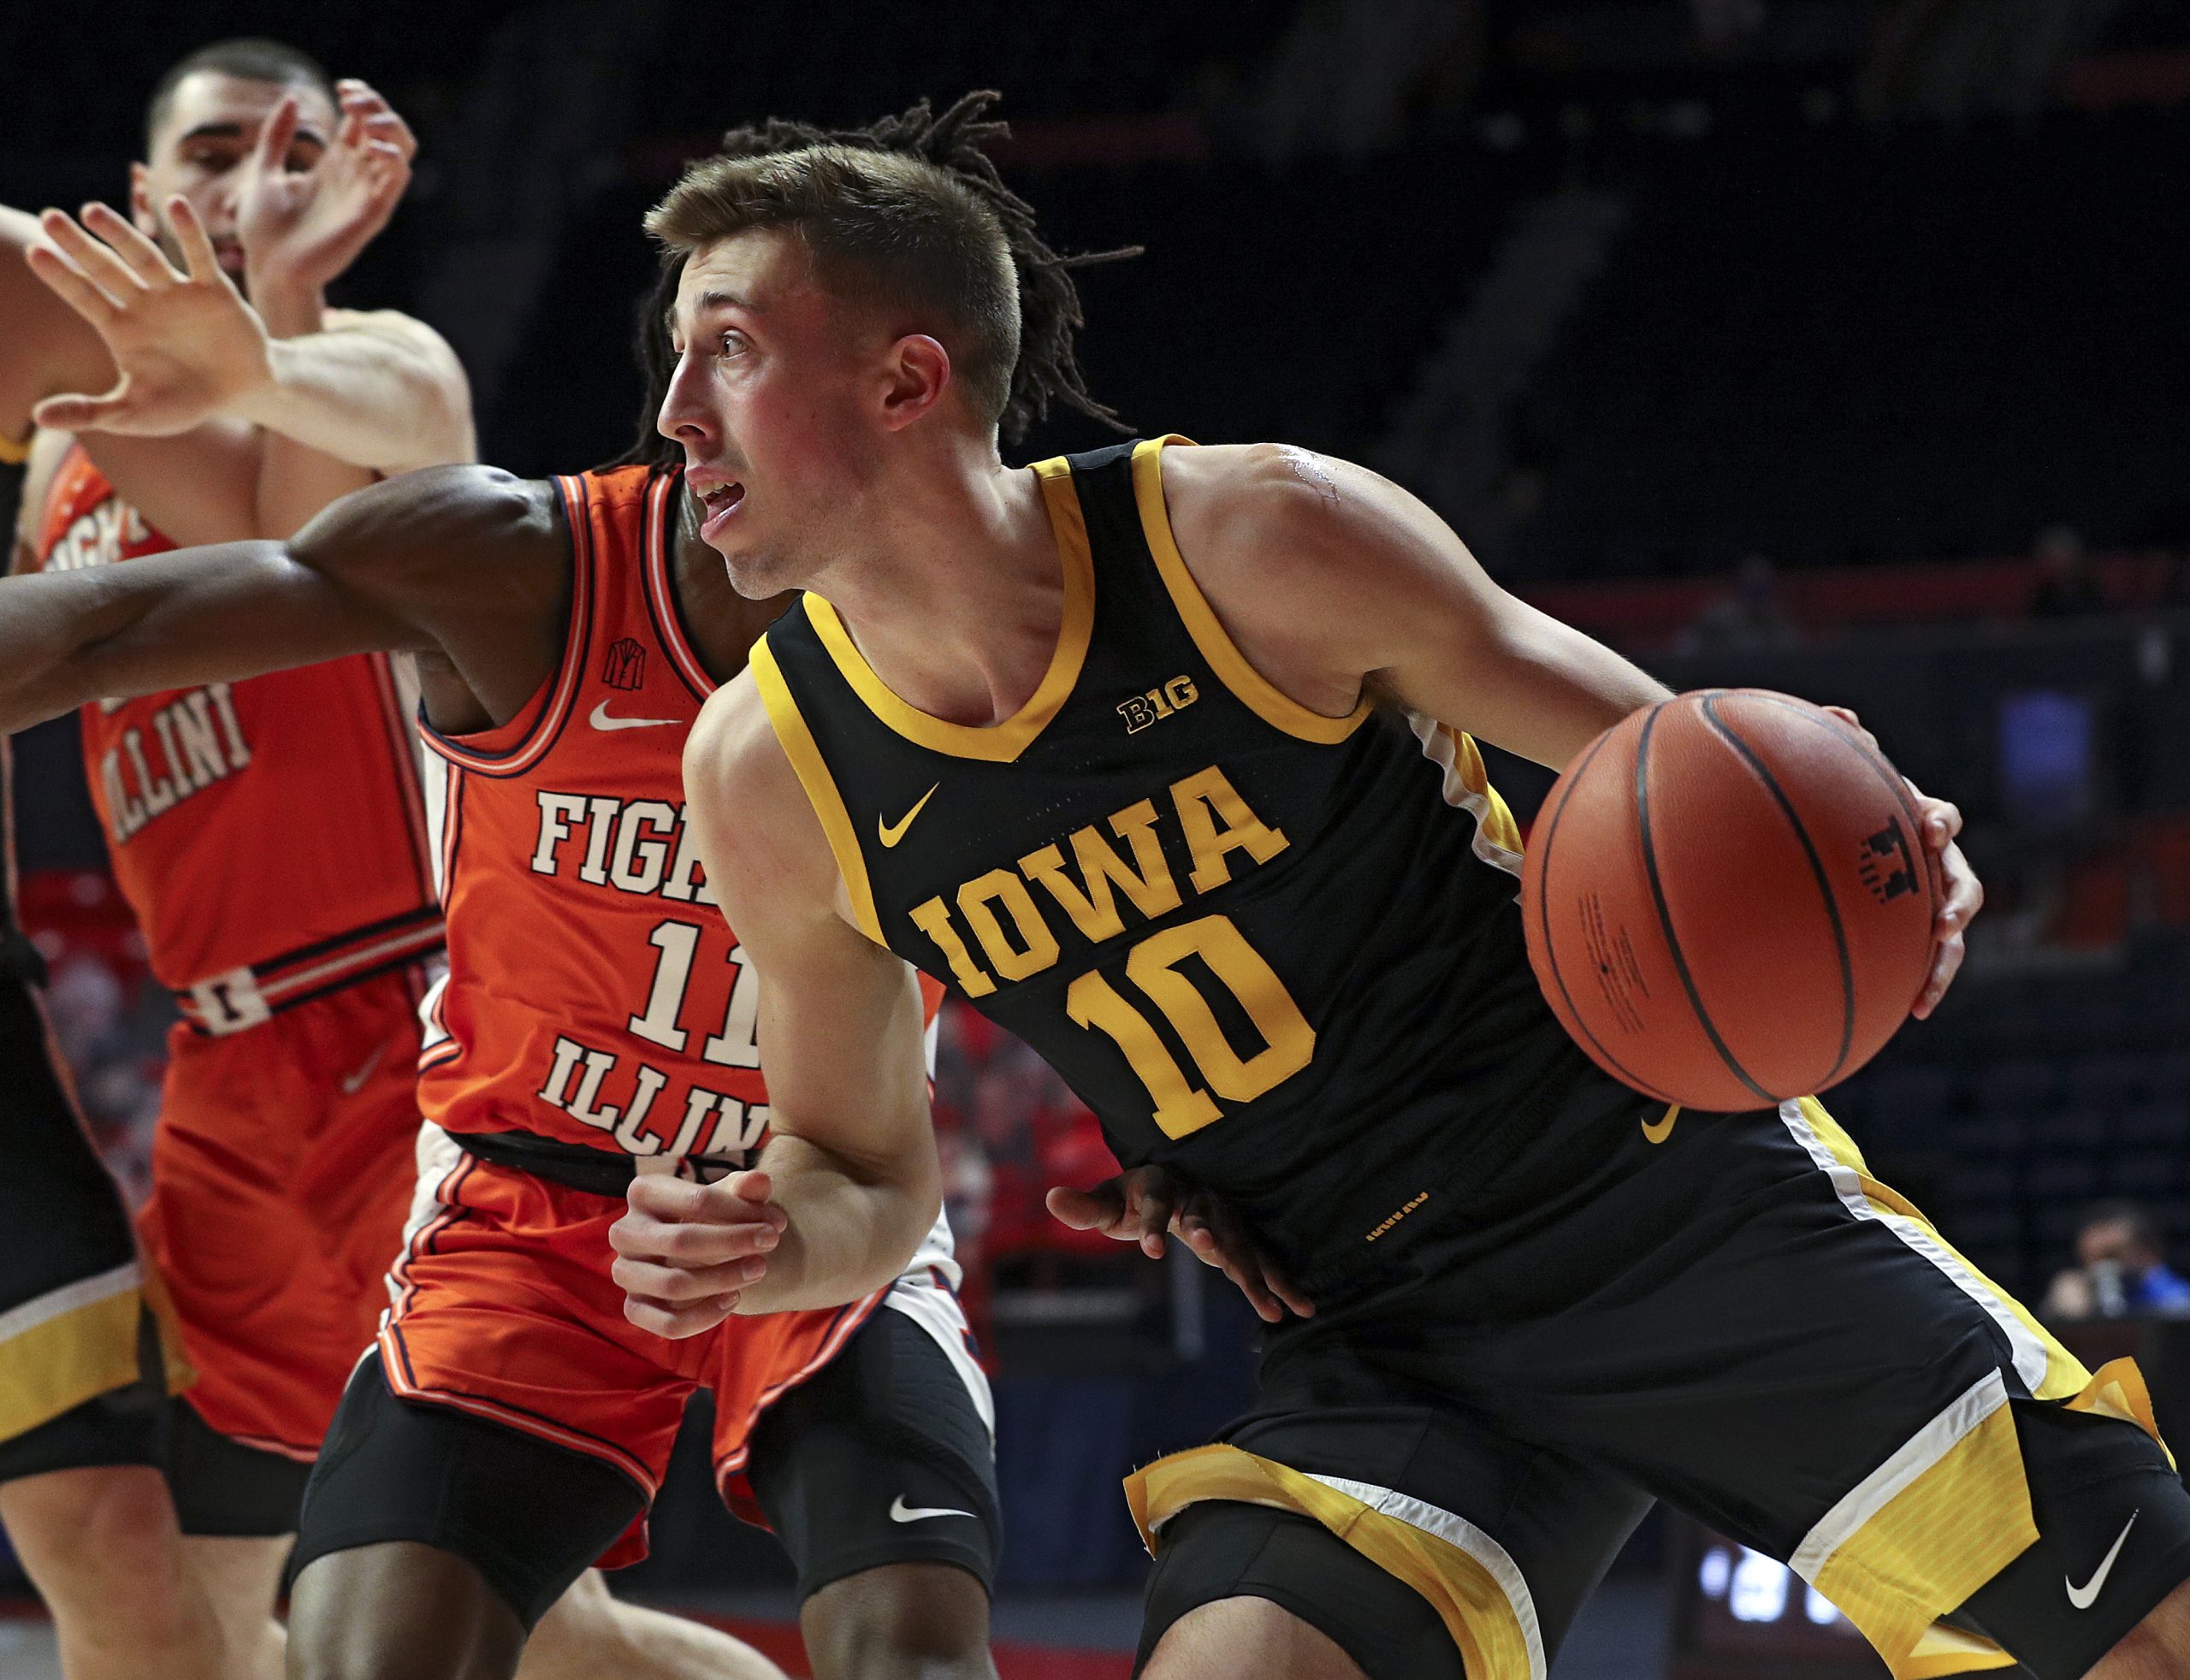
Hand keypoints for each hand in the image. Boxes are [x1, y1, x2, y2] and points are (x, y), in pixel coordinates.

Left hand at [25, 199, 272, 434]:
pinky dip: (189, 231)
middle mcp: (144, 303)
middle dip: (80, 245)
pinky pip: (199, 257)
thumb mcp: (135, 414)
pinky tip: (174, 205)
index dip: (61, 276)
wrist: (242, 392)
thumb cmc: (185, 401)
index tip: (34, 252)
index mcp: (121, 327)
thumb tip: (38, 418)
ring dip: (121, 235)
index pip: (84, 297)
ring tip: (92, 211)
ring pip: (145, 257)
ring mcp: (177, 293)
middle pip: (106, 269)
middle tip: (51, 218)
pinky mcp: (213, 290)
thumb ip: (90, 412)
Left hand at [237, 80, 415, 294]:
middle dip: (377, 106)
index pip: (363, 124)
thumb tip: (290, 98)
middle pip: (388, 131)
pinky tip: (372, 145)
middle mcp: (355, 178)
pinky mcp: (371, 214)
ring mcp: (366, 194)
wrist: (269, 269)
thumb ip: (276, 136)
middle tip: (352, 98)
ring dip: (391, 126)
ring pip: (402, 150)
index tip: (342, 87)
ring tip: (366, 118)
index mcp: (334, 166)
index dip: (362, 100)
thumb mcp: (264, 170)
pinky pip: (397, 179)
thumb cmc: (264, 230)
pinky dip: (394, 156)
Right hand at [610, 1169, 785, 1337]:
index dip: (743, 1212)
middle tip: (772, 1242)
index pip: (697, 1200)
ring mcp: (625, 1272)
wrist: (692, 1249)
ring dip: (724, 1279)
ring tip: (758, 1269)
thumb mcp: (728, 1197)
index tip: (777, 1222)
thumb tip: (760, 1182)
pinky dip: (705, 1316)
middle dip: (734, 1243)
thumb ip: (745, 1189)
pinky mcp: (633, 1308)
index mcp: (643, 1192)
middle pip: (681, 1241)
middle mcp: (625, 1231)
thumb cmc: (711, 1215)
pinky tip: (734, 1299)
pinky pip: (667, 1322)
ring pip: (673, 1285)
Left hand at [1047, 1166, 1313, 1323]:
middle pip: (1211, 1222)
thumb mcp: (1107, 1200)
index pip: (1157, 1204)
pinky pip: (1263, 1261)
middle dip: (1218, 1242)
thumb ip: (1084, 1206)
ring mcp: (1226, 1218)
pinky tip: (1301, 1307)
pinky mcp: (1240, 1238)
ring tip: (1276, 1308)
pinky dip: (1282, 1283)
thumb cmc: (1135, 1196)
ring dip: (1260, 1277)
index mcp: (1164, 1184)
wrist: (1173, 1185)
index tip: (1149, 1250)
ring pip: (1244, 1248)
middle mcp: (1200, 1198)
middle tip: (1219, 1260)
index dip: (1153, 1224)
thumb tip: (1051, 1198)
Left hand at [1823, 705, 1982, 1018]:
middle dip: (1958, 903)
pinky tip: (1907, 1012)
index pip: (1943, 819)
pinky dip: (1921, 984)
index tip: (1928, 829)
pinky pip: (1923, 962)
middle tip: (1944, 922)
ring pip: (1950, 936)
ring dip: (1943, 963)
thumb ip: (1845, 748)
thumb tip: (1839, 715)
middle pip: (1964, 885)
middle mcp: (1936, 866)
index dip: (1940, 823)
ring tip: (1927, 994)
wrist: (1845, 839)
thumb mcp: (1847, 779)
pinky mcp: (1914, 935)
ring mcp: (1929, 904)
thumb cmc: (1847, 805)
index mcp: (1921, 824)